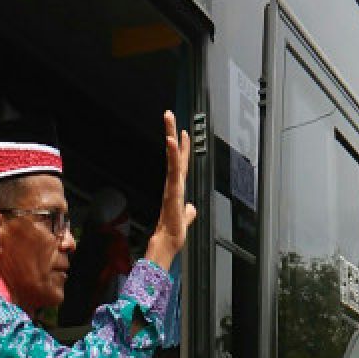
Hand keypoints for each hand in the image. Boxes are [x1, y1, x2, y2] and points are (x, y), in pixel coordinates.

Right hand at [145, 110, 196, 270]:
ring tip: (169, 120)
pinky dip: (173, 155)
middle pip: (174, 154)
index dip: (181, 148)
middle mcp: (173, 183)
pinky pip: (173, 170)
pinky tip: (172, 141)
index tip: (182, 133)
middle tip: (168, 114)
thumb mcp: (185, 218)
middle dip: (172, 133)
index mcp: (177, 187)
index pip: (180, 163)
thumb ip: (188, 211)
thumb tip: (191, 208)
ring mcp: (172, 186)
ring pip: (172, 158)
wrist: (167, 244)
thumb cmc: (173, 233)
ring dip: (171, 138)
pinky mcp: (172, 191)